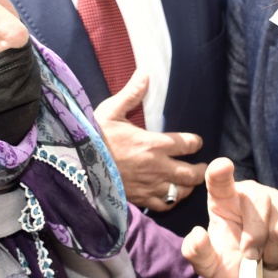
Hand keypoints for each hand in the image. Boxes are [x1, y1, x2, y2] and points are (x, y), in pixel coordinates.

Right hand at [94, 72, 206, 211]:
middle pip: (190, 173)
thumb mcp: (111, 110)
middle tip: (202, 167)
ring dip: (188, 187)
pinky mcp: (139, 198)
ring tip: (189, 182)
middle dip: (200, 170)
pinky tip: (170, 196)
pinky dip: (170, 201)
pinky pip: (163, 205)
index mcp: (153, 143)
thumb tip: (145, 72)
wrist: (76, 165)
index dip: (195, 143)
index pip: (186, 144)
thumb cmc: (93, 136)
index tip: (196, 143)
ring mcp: (149, 186)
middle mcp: (156, 167)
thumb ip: (132, 93)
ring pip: (180, 192)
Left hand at [183, 159, 277, 277]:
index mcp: (223, 200)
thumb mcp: (211, 266)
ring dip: (274, 254)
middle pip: (258, 206)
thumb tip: (197, 234)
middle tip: (251, 258)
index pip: (219, 181)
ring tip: (268, 258)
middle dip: (255, 240)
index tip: (222, 166)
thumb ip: (197, 253)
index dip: (220, 172)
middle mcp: (251, 194)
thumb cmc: (235, 267)